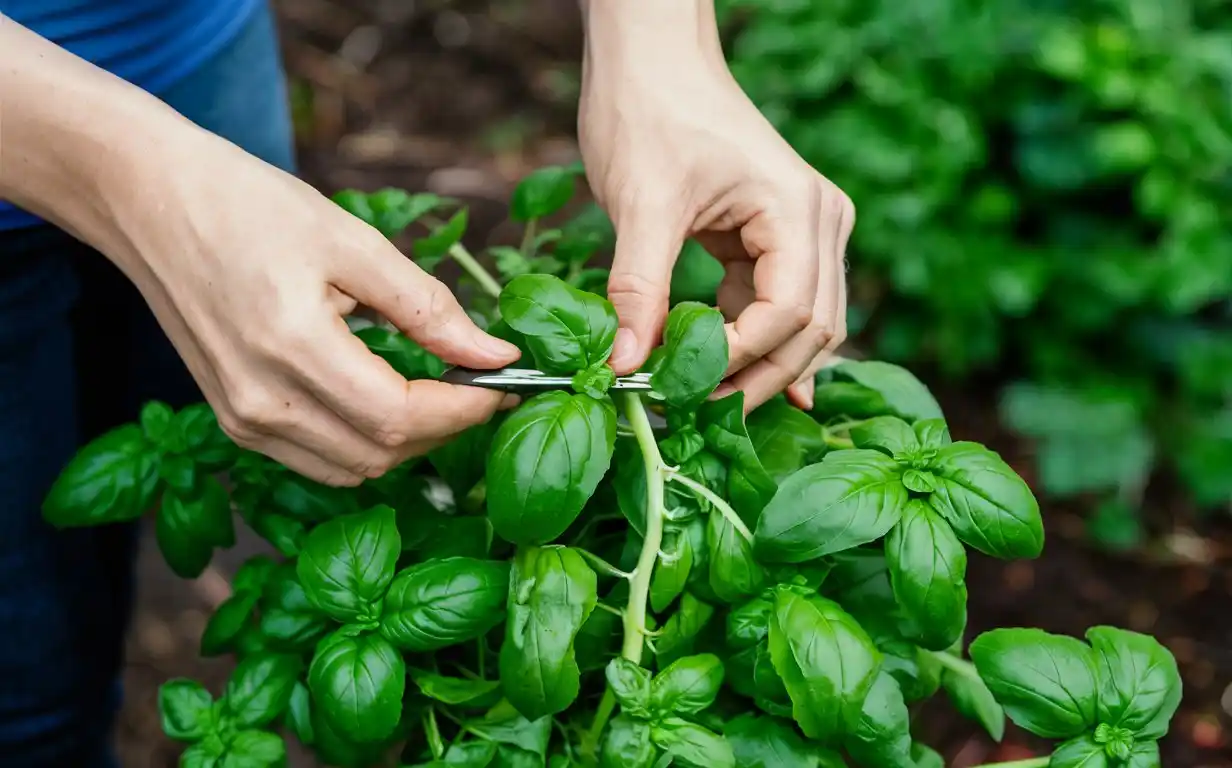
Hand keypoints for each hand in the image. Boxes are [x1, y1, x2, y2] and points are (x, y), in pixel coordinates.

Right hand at [109, 132, 520, 485]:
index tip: (504, 385)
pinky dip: (365, 445)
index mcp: (292, 347)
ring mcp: (241, 418)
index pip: (400, 417)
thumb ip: (428, 307)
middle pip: (381, 454)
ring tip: (441, 394)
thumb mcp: (353, 243)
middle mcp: (260, 400)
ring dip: (408, 443)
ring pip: (353, 469)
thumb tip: (496, 355)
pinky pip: (318, 461)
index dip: (464, 409)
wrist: (151, 202)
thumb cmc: (250, 206)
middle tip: (482, 386)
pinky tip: (387, 401)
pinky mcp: (234, 421)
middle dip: (446, 427)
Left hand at [578, 3, 852, 410]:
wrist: (650, 57)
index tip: (681, 386)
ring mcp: (804, 229)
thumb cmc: (650, 110)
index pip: (788, 313)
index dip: (739, 360)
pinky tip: (725, 375)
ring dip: (760, 366)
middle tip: (701, 416)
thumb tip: (628, 367)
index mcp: (797, 210)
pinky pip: (777, 304)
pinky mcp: (775, 236)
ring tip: (708, 403)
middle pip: (812, 329)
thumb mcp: (640, 203)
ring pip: (803, 325)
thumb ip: (638, 289)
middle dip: (760, 378)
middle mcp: (818, 221)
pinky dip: (750, 339)